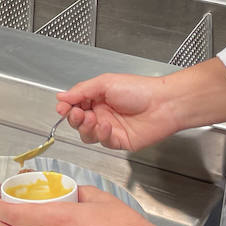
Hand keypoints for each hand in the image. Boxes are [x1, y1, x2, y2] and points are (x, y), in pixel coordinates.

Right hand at [55, 73, 182, 150]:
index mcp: (97, 97)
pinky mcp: (119, 141)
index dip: (66, 107)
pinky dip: (102, 135)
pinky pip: (103, 142)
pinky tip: (107, 126)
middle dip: (75, 118)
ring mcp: (110, 128)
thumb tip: (62, 96)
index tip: (62, 108)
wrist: (164, 104)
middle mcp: (102, 113)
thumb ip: (82, 90)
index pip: (74, 105)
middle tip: (78, 113)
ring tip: (93, 119)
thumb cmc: (140, 89)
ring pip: (87, 135)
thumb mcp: (105, 83)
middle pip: (78, 122)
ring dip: (86, 128)